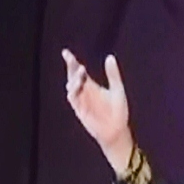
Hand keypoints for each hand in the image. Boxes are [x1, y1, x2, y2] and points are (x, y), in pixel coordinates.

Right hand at [63, 50, 133, 172]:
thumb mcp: (117, 90)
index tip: (65, 52)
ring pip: (71, 86)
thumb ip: (113, 75)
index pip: (78, 71)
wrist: (117, 130)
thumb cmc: (118, 111)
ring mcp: (80, 100)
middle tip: (70, 58)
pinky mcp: (79, 110)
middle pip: (73, 77)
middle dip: (70, 67)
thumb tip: (110, 57)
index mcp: (91, 85)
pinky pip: (73, 99)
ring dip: (74, 78)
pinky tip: (76, 85)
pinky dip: (73, 91)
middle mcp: (83, 92)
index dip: (71, 62)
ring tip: (81, 70)